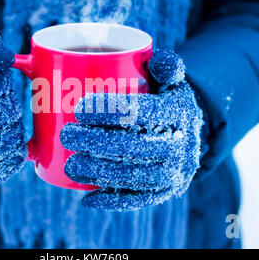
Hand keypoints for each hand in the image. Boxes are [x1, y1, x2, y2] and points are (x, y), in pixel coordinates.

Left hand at [60, 49, 203, 210]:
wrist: (191, 135)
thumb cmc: (167, 102)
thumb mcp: (172, 81)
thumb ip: (165, 65)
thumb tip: (155, 58)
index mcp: (180, 112)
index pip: (142, 111)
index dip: (110, 110)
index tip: (80, 107)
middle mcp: (181, 145)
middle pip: (134, 146)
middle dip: (96, 142)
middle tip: (67, 133)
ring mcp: (174, 172)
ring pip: (133, 176)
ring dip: (98, 172)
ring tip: (70, 163)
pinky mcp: (164, 191)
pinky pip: (138, 200)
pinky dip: (112, 201)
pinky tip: (87, 198)